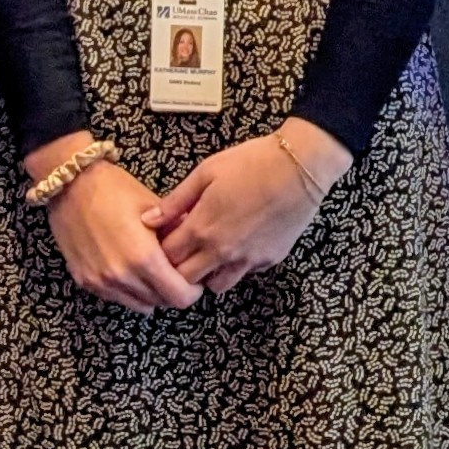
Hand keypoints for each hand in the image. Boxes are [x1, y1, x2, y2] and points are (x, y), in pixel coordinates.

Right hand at [44, 154, 200, 313]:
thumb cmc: (114, 189)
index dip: (192, 290)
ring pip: (140, 305)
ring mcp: (100, 282)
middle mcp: (121, 277)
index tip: (194, 278)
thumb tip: (196, 246)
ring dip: (152, 293)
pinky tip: (131, 269)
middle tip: (176, 272)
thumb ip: (178, 231)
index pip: (179, 297)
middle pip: (161, 303)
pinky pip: (117, 298)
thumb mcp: (154, 205)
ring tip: (153, 271)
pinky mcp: (84, 281)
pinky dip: (130, 291)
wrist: (70, 184)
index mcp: (143, 258)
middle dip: (173, 291)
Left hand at [149, 119, 350, 295]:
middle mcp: (222, 251)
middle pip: (186, 280)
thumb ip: (175, 200)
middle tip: (181, 250)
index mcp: (202, 228)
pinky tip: (236, 244)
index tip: (163, 239)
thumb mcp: (206, 172)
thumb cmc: (251, 162)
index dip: (159, 251)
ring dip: (206, 274)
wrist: (300, 167)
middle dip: (177, 269)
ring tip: (208, 252)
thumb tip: (148, 219)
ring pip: (215, 286)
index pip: (166, 258)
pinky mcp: (268, 260)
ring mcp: (247, 260)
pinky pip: (243, 274)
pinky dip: (234, 266)